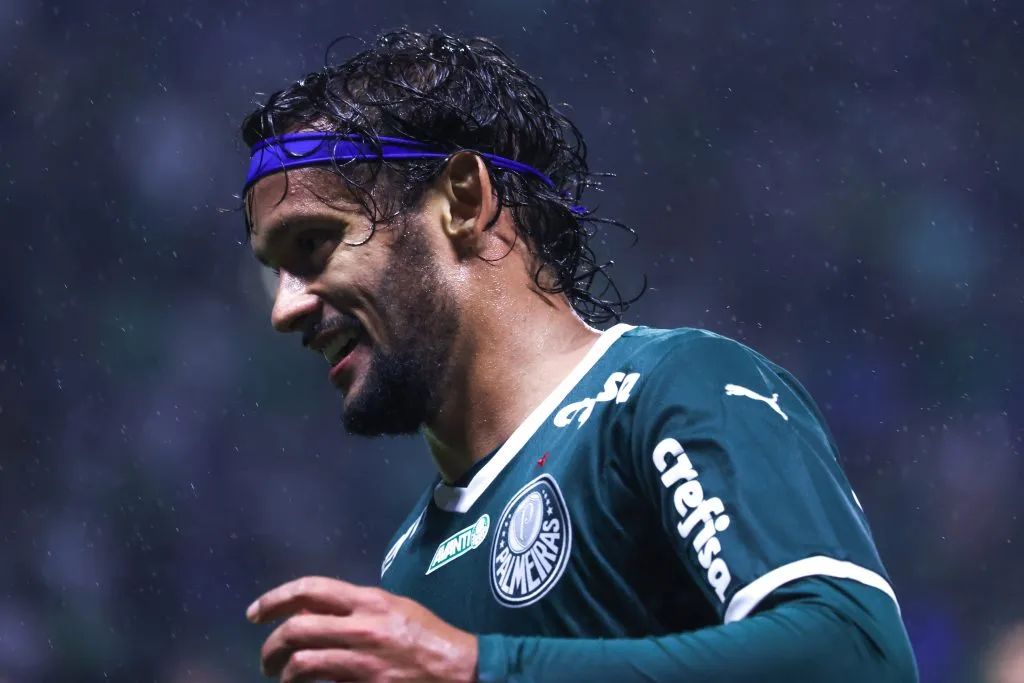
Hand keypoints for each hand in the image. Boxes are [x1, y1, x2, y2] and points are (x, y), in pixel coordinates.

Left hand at [246, 576, 477, 682]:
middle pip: (296, 630)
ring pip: (302, 664)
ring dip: (284, 674)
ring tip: (282, 678)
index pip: (310, 590)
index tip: (255, 613)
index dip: (275, 599)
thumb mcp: (394, 608)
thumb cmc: (427, 636)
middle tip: (266, 660)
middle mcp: (361, 627)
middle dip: (270, 647)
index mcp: (369, 601)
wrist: (459, 669)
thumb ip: (357, 608)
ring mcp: (362, 662)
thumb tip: (317, 613)